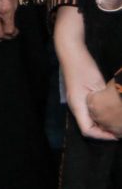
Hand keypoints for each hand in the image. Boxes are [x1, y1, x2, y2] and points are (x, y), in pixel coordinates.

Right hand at [54, 6, 117, 139]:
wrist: (71, 51)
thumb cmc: (83, 67)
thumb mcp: (97, 84)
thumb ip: (103, 101)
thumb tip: (113, 115)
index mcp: (77, 106)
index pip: (87, 131)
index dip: (102, 136)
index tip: (117, 134)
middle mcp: (75, 106)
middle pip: (87, 128)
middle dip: (103, 132)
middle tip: (119, 130)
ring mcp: (76, 101)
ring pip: (88, 120)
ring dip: (101, 124)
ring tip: (116, 123)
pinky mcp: (78, 95)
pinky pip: (87, 111)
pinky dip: (98, 115)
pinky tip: (108, 111)